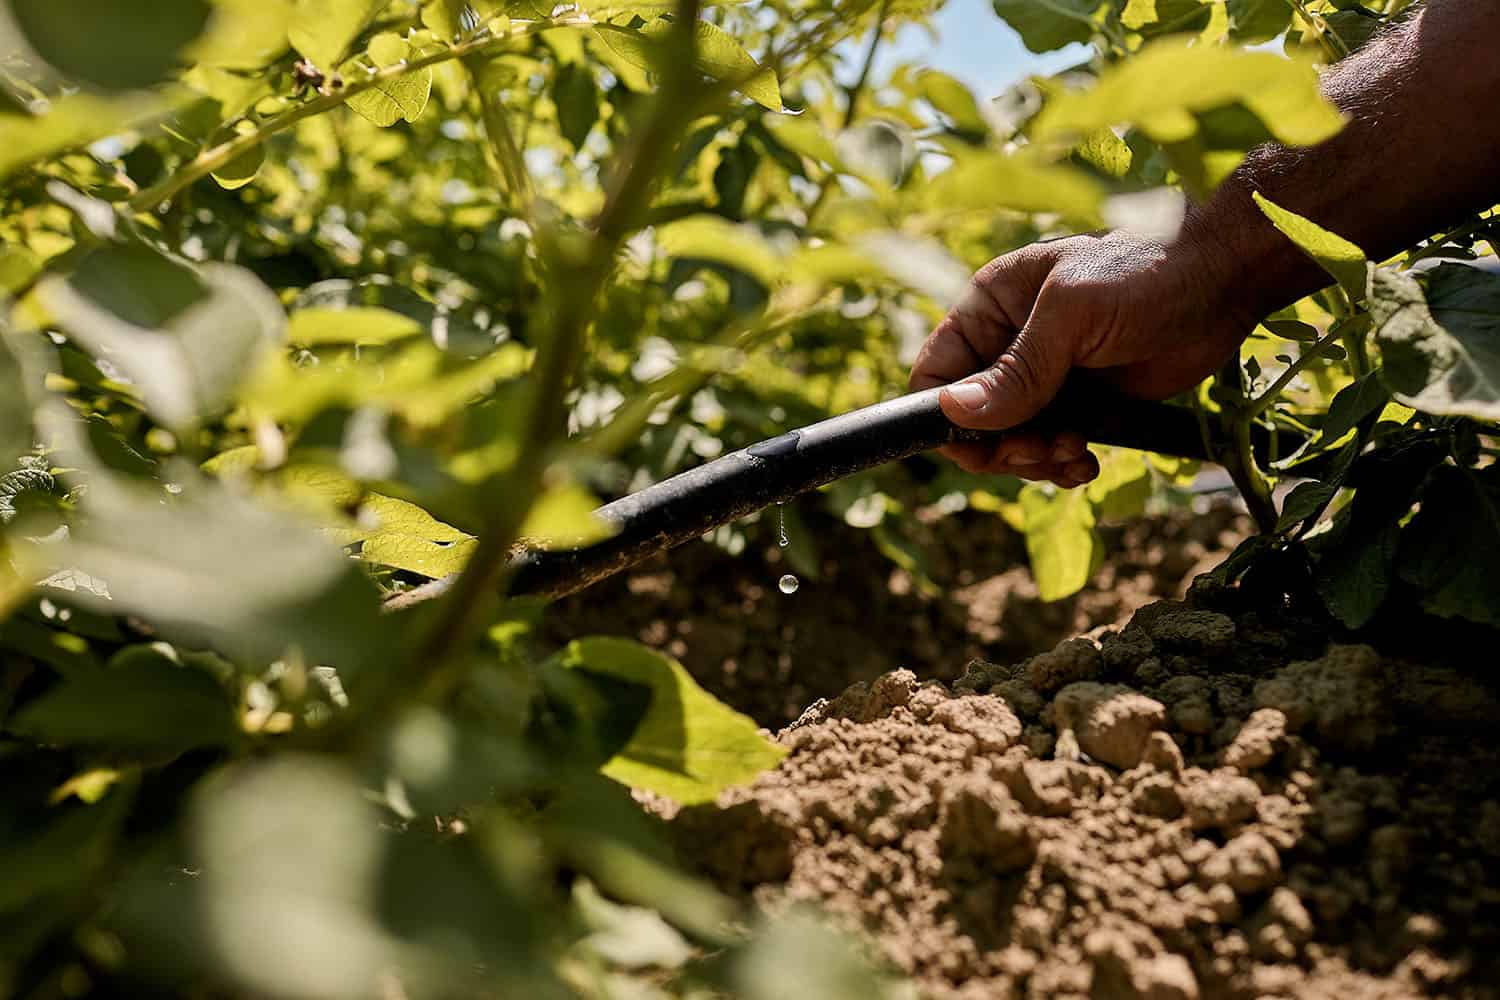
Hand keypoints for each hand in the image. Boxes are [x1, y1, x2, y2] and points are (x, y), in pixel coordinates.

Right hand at [909, 228, 1254, 486]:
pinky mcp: (1081, 403)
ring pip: (1009, 442)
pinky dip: (1061, 464)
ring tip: (1073, 451)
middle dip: (1000, 446)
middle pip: (971, 419)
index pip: (936, 372)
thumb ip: (1017, 369)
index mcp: (990, 307)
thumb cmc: (1144, 275)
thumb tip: (953, 413)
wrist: (1225, 282)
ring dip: (1034, 460)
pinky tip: (1086, 460)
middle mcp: (1009, 343)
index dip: (945, 416)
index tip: (979, 445)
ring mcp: (1045, 377)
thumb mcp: (1073, 315)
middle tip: (1039, 451)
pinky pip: (1049, 448)